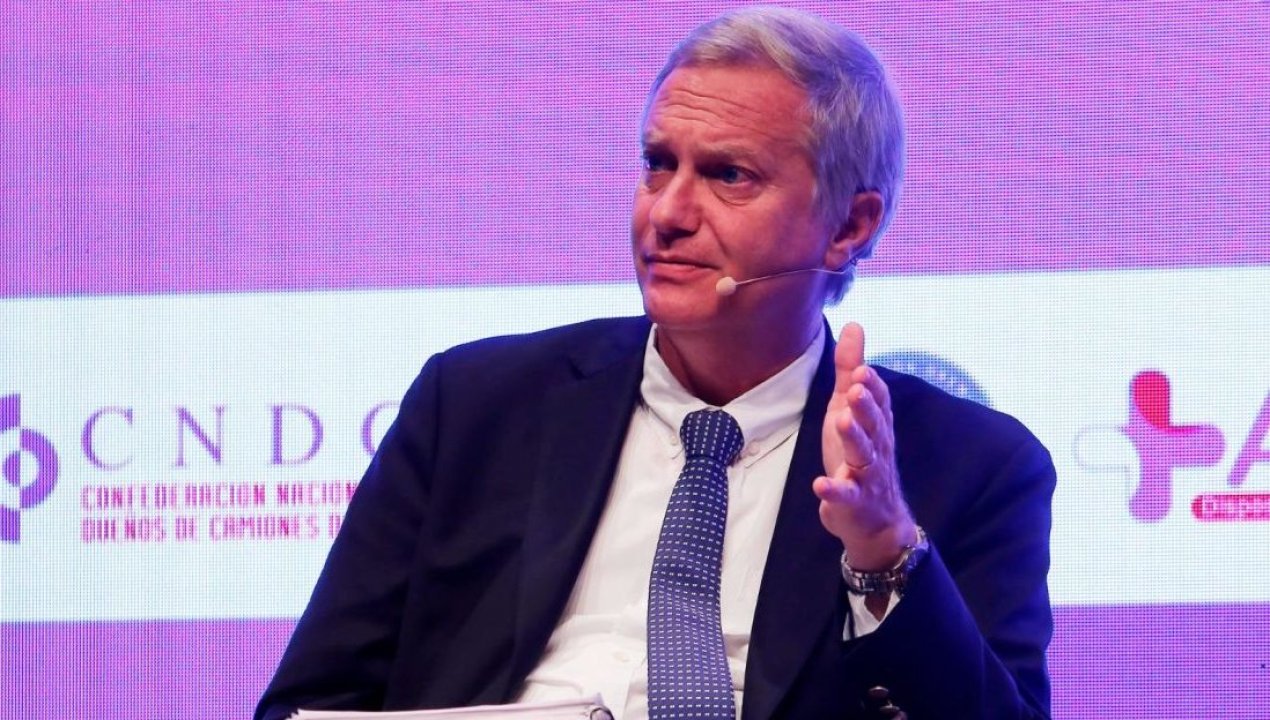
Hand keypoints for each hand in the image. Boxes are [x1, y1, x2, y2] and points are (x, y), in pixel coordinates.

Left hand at [814, 322, 917, 570]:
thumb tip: (853, 326)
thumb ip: (851, 370)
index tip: (862, 369)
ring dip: (853, 438)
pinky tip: (822, 484)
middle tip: (856, 388)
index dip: (872, 386)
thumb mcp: (851, 409)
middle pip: (874, 424)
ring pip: (863, 455)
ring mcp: (865, 476)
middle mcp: (876, 447)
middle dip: (866, 406)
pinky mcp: (852, 501)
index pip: (880, 402)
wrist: (874, 519)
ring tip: (841, 421)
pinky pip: (844, 495)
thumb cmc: (860, 456)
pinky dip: (834, 490)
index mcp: (876, 425)